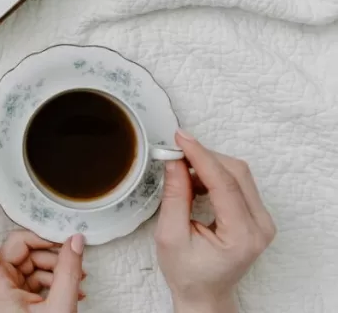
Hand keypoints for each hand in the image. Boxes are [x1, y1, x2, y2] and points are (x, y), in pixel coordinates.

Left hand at [0, 180, 86, 311]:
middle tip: (71, 253)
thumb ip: (68, 273)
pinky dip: (52, 278)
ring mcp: (4, 290)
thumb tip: (76, 241)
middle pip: (17, 246)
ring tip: (77, 280)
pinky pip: (32, 275)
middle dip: (46, 247)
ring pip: (28, 259)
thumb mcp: (58, 308)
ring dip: (54, 266)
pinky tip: (72, 288)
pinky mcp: (15, 297)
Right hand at [155, 130, 276, 312]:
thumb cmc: (187, 273)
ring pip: (238, 174)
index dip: (201, 156)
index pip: (225, 183)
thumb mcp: (170, 236)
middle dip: (204, 157)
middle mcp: (260, 226)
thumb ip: (174, 197)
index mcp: (242, 235)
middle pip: (236, 173)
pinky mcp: (256, 214)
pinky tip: (194, 182)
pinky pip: (238, 182)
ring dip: (208, 165)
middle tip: (175, 152)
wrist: (204, 294)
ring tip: (181, 172)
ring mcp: (262, 220)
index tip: (181, 138)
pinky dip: (214, 175)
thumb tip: (174, 162)